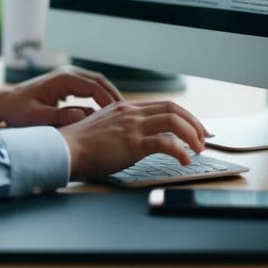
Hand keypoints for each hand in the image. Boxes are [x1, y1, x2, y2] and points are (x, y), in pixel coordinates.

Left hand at [0, 65, 123, 127]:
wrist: (3, 104)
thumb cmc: (17, 111)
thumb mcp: (36, 117)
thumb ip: (59, 116)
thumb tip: (83, 116)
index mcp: (63, 79)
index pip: (95, 86)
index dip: (110, 101)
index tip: (122, 116)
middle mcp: (67, 74)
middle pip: (100, 82)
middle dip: (114, 97)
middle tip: (129, 115)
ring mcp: (67, 79)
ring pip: (96, 85)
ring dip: (108, 98)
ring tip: (121, 117)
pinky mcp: (66, 86)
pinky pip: (88, 91)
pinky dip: (99, 100)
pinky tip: (105, 116)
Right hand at [58, 99, 211, 177]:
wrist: (65, 150)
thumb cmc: (79, 145)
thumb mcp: (104, 128)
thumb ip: (121, 128)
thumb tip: (138, 139)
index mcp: (125, 108)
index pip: (164, 105)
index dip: (184, 117)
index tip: (194, 129)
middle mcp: (131, 113)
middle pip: (174, 109)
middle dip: (194, 124)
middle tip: (203, 139)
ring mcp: (133, 126)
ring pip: (174, 122)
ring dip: (192, 136)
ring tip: (198, 150)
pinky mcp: (133, 143)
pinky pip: (166, 144)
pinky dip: (181, 152)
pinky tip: (185, 161)